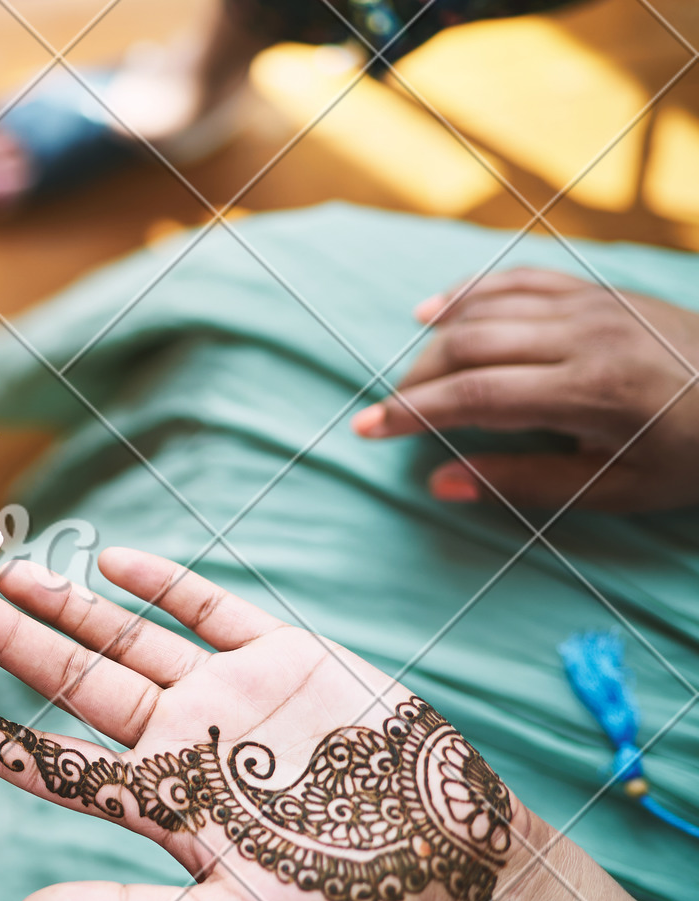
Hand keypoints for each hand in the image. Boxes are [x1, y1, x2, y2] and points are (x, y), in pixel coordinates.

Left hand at [0, 549, 530, 900]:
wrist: (450, 860)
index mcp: (158, 801)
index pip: (54, 764)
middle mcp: (179, 738)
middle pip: (75, 681)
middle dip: (8, 642)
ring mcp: (226, 693)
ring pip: (128, 637)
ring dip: (67, 605)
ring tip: (4, 573)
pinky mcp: (281, 656)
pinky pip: (210, 609)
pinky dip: (163, 584)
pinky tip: (110, 562)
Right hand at [351, 268, 698, 511]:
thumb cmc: (689, 455)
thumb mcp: (616, 489)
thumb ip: (526, 481)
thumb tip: (441, 482)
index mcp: (591, 391)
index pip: (476, 397)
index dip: (413, 414)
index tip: (368, 431)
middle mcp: (585, 335)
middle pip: (469, 346)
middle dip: (414, 381)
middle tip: (387, 415)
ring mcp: (590, 303)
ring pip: (485, 308)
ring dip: (435, 341)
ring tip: (409, 378)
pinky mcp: (595, 288)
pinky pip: (517, 278)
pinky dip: (468, 293)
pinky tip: (434, 312)